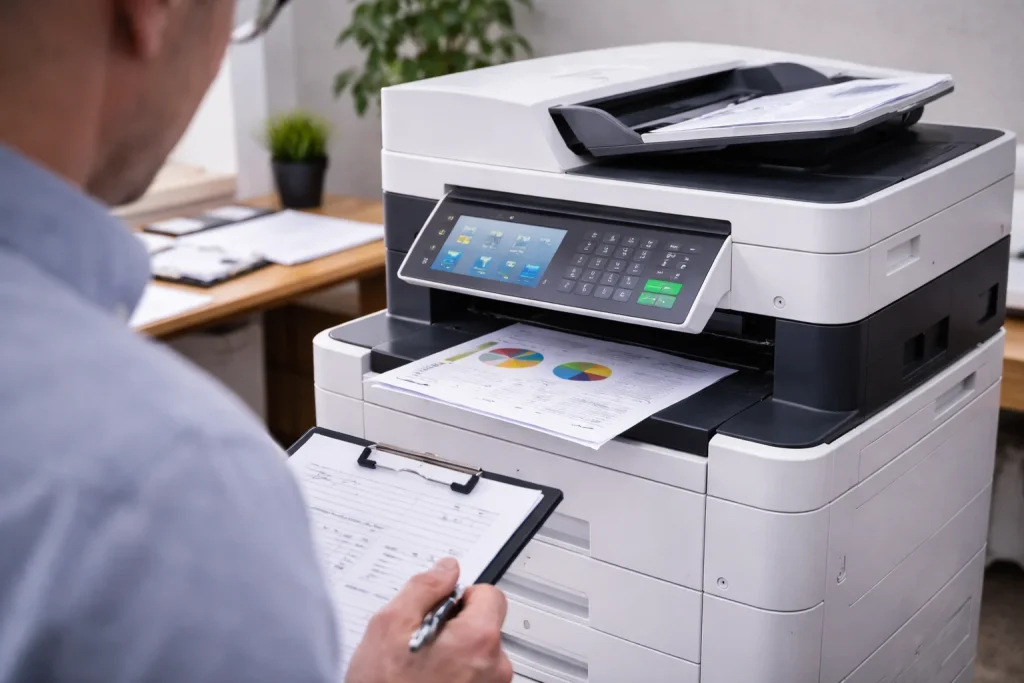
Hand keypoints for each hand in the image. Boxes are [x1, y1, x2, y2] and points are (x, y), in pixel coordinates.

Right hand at [345, 558, 512, 682]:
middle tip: (420, 643)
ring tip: (420, 670)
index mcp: (478, 639)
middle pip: (486, 627)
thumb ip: (423, 588)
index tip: (438, 610)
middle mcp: (495, 668)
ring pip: (479, 657)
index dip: (460, 597)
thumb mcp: (389, 626)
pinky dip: (456, 679)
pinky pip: (475, 681)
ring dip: (455, 657)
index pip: (490, 594)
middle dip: (456, 629)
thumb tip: (446, 570)